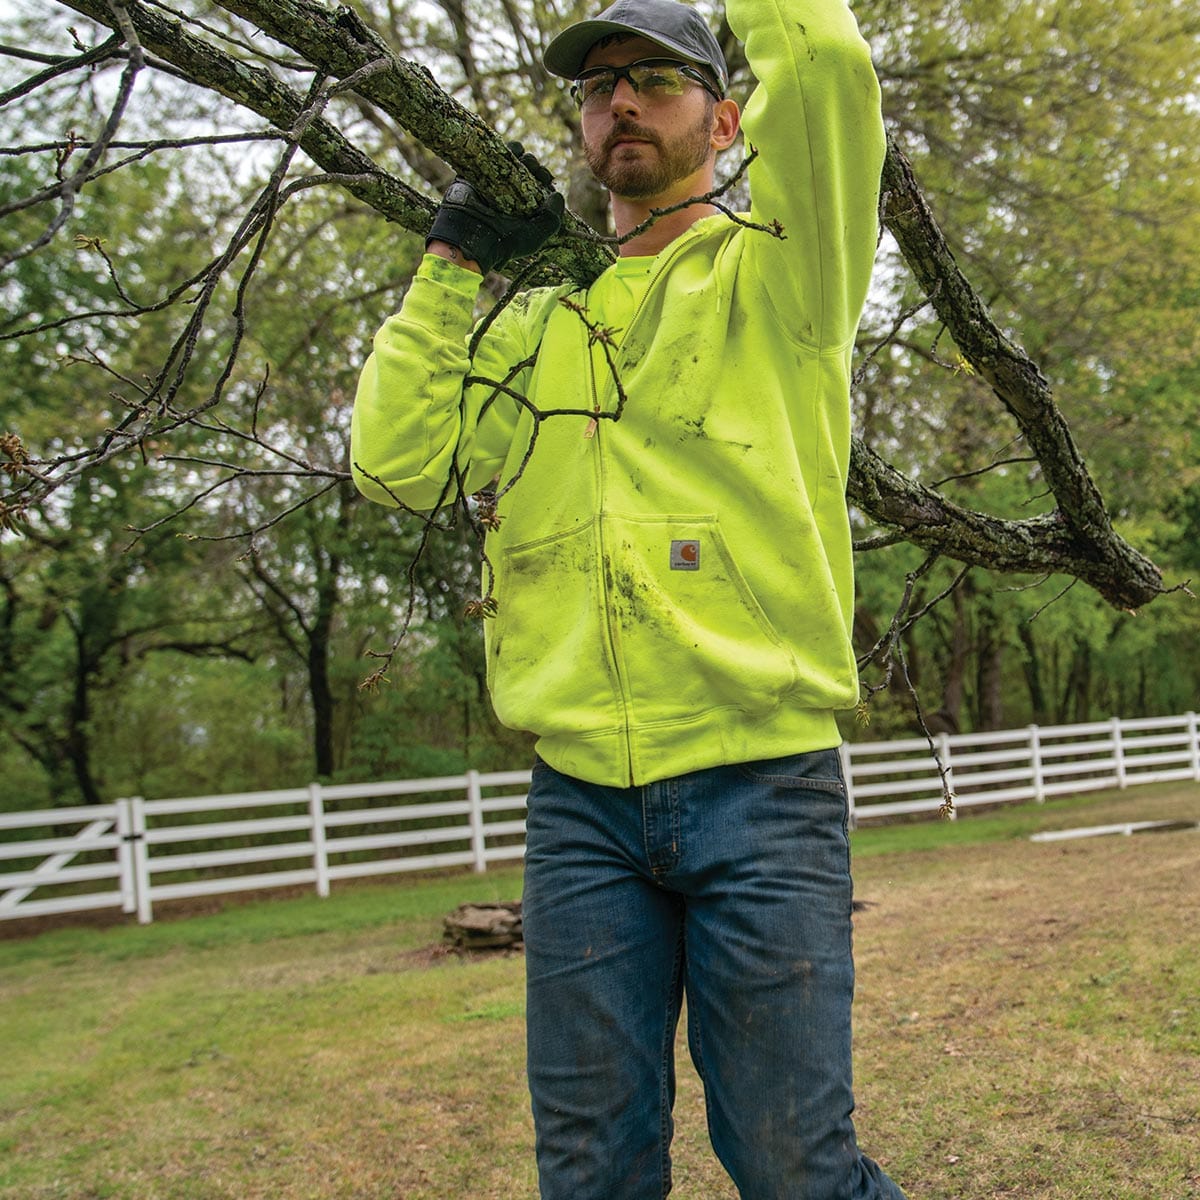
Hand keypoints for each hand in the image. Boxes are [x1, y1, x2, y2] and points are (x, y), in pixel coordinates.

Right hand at [427, 142, 564, 274]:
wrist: (470, 239)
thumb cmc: (503, 243)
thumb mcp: (534, 237)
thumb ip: (551, 219)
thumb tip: (557, 195)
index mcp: (522, 207)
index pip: (537, 185)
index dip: (544, 179)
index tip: (547, 179)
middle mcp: (508, 194)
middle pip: (526, 170)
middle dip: (535, 167)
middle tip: (537, 171)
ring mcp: (493, 182)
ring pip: (512, 159)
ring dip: (522, 157)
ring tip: (526, 161)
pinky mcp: (478, 174)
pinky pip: (494, 154)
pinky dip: (506, 150)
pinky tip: (514, 152)